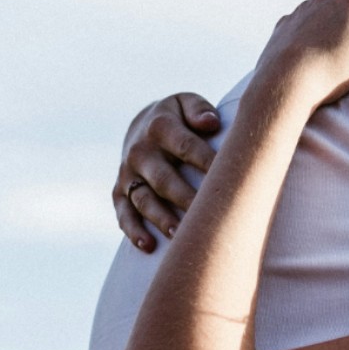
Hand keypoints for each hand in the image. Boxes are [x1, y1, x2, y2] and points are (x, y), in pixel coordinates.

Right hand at [114, 93, 219, 251]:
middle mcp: (140, 152)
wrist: (141, 126)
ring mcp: (128, 174)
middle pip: (164, 179)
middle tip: (208, 216)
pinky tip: (148, 246)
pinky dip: (133, 231)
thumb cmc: (177, 118)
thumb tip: (211, 123)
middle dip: (185, 198)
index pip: (186, 146)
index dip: (208, 163)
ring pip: (144, 200)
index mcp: (160, 127)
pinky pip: (124, 214)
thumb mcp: (185, 103)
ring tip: (179, 235)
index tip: (229, 180)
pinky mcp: (119, 192)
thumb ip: (198, 110)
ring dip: (161, 218)